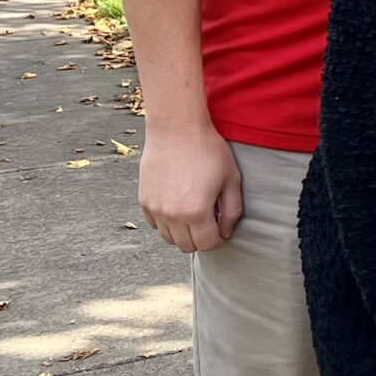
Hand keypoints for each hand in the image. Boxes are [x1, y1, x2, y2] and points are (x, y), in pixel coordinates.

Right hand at [139, 115, 242, 252]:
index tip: (221, 230)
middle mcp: (172, 215)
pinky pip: (155, 224)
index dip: (218, 240)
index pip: (207, 244)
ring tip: (194, 214)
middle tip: (209, 222)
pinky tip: (178, 205)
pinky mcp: (144, 201)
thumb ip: (232, 210)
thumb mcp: (231, 179)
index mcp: (196, 212)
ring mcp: (155, 209)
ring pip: (169, 238)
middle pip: (186, 246)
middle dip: (201, 239)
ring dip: (182, 232)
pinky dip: (167, 222)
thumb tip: (225, 232)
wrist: (177, 129)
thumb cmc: (208, 150)